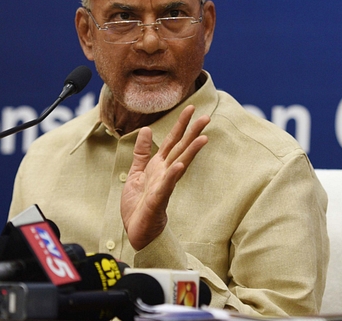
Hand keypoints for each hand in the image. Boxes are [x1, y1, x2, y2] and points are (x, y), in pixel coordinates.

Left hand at [121, 105, 209, 250]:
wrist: (136, 232)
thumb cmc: (138, 205)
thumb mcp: (136, 173)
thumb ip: (141, 153)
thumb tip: (145, 129)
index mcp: (159, 167)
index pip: (172, 142)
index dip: (180, 125)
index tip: (190, 108)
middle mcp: (165, 174)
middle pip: (180, 150)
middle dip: (192, 133)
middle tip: (206, 117)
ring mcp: (163, 186)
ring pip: (179, 165)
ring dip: (190, 152)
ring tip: (203, 138)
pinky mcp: (157, 200)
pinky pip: (166, 186)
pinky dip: (172, 176)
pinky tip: (178, 166)